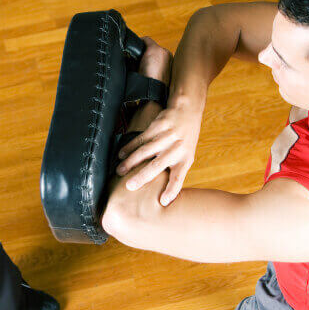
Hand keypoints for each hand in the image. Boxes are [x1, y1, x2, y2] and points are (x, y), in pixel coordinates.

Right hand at [116, 39, 200, 205]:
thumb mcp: (186, 154)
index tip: (163, 202)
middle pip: (159, 165)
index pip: (179, 178)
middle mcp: (179, 148)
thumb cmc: (186, 137)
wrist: (189, 107)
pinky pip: (142, 137)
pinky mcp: (159, 124)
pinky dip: (130, 145)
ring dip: (131, 161)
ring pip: (146, 150)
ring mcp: (169, 135)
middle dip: (144, 176)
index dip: (172, 190)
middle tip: (130, 187)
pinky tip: (121, 152)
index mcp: (186, 158)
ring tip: (119, 171)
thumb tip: (164, 197)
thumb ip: (174, 171)